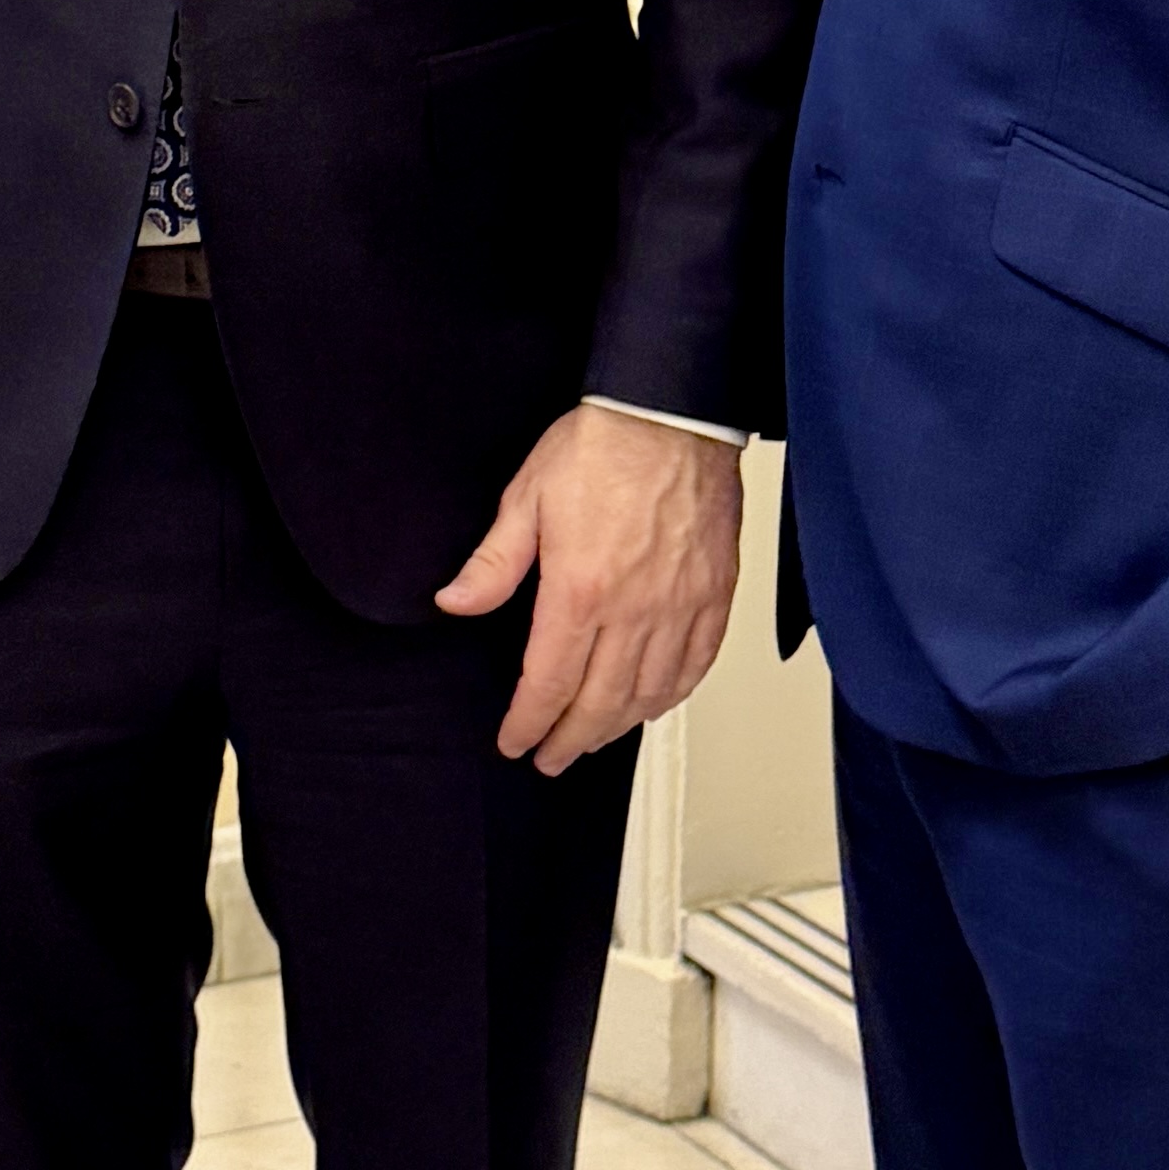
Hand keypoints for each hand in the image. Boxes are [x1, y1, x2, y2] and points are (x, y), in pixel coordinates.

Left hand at [435, 407, 743, 772]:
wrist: (673, 410)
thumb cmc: (603, 444)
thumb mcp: (526, 497)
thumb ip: (493, 563)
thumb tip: (455, 603)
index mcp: (580, 590)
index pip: (548, 683)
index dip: (528, 723)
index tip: (514, 742)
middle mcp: (635, 610)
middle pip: (599, 703)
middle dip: (568, 740)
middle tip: (550, 758)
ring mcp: (680, 606)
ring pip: (649, 694)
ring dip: (616, 727)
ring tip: (592, 738)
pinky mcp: (714, 595)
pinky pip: (696, 665)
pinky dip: (671, 696)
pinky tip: (652, 704)